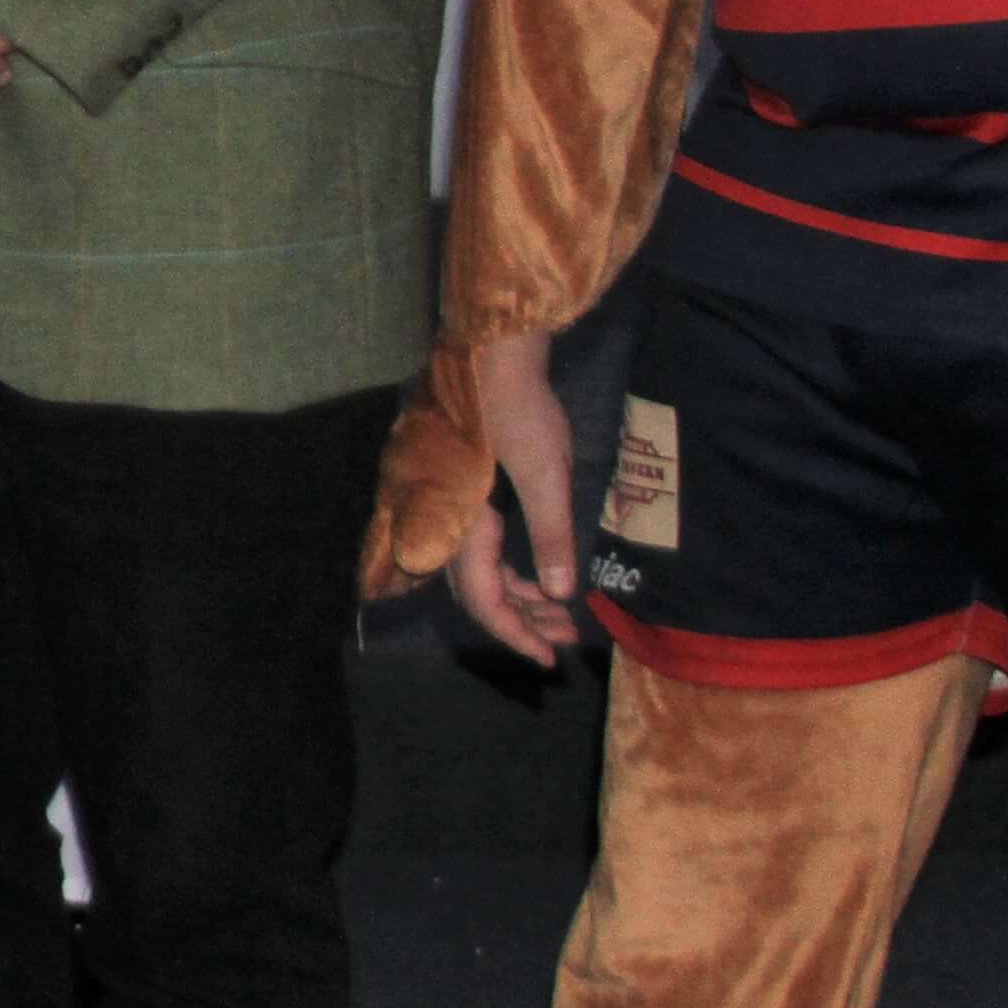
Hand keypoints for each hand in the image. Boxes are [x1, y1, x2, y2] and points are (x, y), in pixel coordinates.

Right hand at [431, 330, 588, 664]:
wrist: (488, 348)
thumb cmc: (519, 408)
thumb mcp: (547, 474)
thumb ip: (552, 537)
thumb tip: (561, 595)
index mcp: (459, 520)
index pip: (481, 597)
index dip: (515, 633)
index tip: (549, 658)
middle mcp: (441, 518)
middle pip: (475, 587)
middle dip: (522, 616)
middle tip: (566, 634)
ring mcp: (443, 503)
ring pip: (475, 566)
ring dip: (517, 591)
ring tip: (560, 608)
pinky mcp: (454, 489)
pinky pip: (476, 543)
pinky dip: (508, 564)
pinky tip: (537, 570)